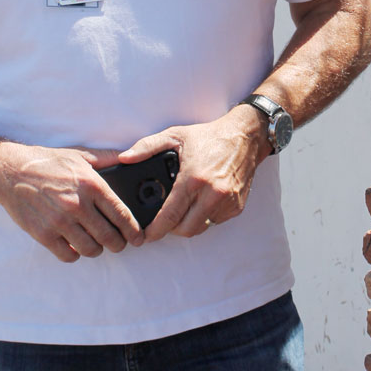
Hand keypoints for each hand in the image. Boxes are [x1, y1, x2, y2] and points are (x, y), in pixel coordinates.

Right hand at [0, 141, 144, 262]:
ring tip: (96, 244)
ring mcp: (60, 222)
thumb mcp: (80, 155)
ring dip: (97, 250)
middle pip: (109, 237)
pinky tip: (74, 246)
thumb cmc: (47, 163)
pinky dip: (74, 255)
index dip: (134, 231)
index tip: (139, 238)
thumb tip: (130, 157)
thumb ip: (107, 158)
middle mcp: (77, 205)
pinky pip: (67, 256)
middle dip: (119, 244)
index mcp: (91, 185)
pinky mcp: (43, 234)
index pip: (121, 215)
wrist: (11, 171)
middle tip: (119, 244)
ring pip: (90, 249)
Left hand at [118, 106, 269, 241]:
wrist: (245, 137)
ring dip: (189, 224)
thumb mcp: (175, 136)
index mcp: (193, 179)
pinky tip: (201, 202)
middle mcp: (212, 194)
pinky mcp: (237, 206)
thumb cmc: (209, 137)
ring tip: (183, 209)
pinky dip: (205, 217)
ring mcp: (226, 202)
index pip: (170, 216)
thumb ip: (146, 147)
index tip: (146, 235)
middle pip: (185, 230)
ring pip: (201, 228)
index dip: (155, 230)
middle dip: (171, 230)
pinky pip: (215, 221)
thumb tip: (124, 158)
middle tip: (164, 221)